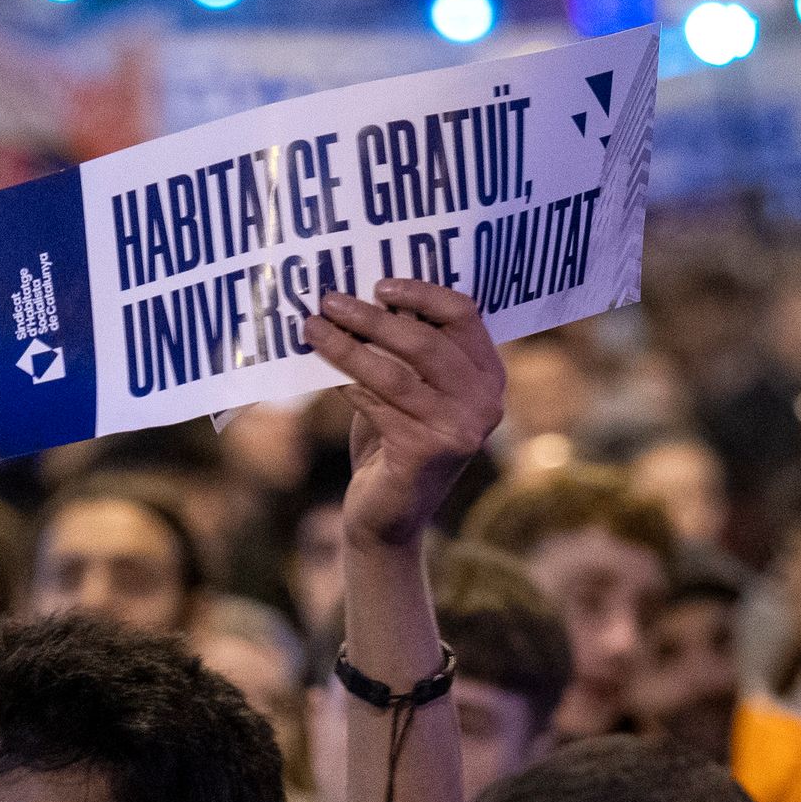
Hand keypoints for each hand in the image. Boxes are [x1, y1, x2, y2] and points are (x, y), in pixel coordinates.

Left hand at [305, 278, 505, 551]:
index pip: (464, 314)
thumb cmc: (393, 442)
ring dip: (348, 347)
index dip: (422, 293)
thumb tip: (361, 293)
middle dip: (372, 317)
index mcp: (488, 374)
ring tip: (312, 328)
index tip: (379, 285)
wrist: (388, 517)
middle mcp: (484, 401)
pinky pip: (378, 404)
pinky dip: (348, 384)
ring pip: (396, 373)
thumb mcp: (407, 389)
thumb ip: (403, 349)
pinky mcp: (427, 452)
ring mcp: (460, 429)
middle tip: (329, 301)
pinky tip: (323, 373)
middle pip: (426, 341)